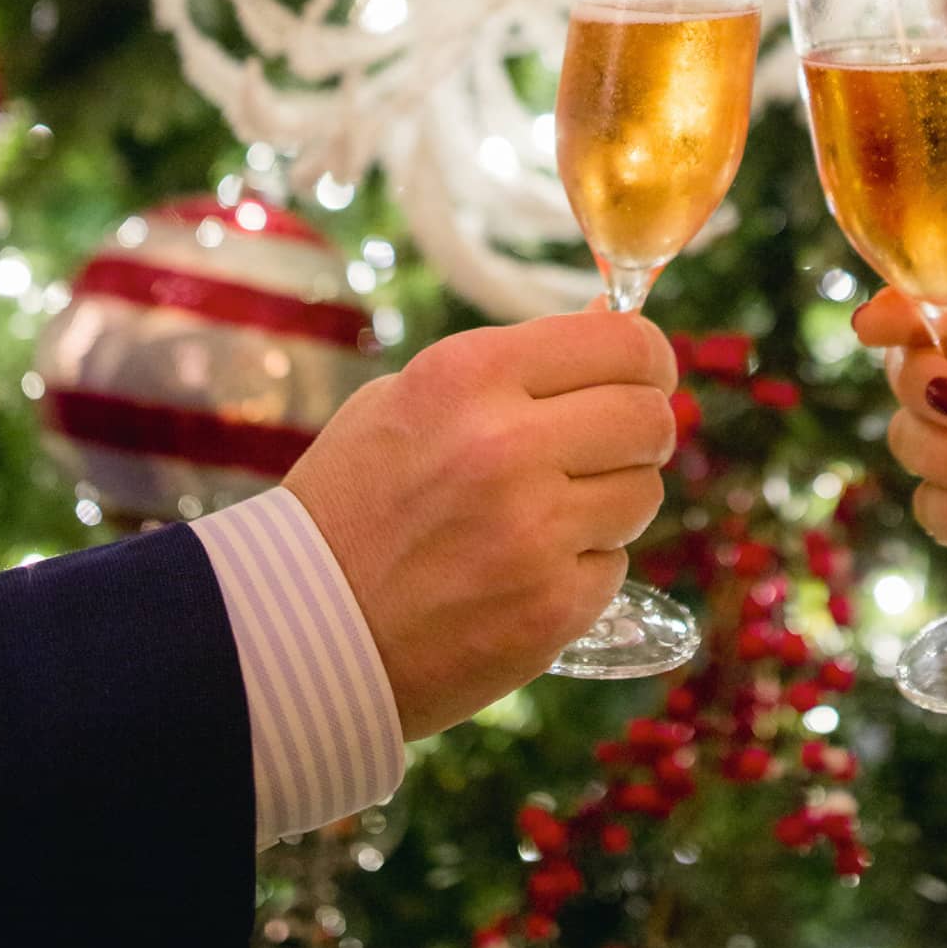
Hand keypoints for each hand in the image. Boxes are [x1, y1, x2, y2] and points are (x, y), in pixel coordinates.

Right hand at [285, 313, 677, 738]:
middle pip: (650, 416)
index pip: (623, 341)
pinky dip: (583, 569)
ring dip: (613, 501)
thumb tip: (614, 316)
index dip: (647, 357)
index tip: (644, 373)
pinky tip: (523, 572)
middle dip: (641, 429)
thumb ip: (521, 362)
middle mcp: (507, 445)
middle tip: (609, 447)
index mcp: (468, 375)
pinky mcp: (550, 607)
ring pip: (644, 493)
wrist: (296, 632)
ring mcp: (533, 531)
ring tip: (546, 516)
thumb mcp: (416, 400)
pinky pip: (615, 566)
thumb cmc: (353, 502)